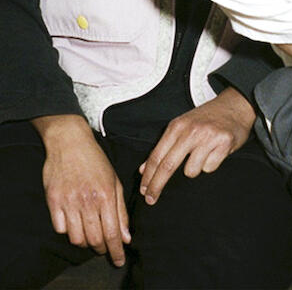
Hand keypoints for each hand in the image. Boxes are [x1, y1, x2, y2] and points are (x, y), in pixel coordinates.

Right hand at [34, 115, 130, 265]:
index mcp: (107, 195)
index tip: (119, 260)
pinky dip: (68, 231)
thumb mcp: (115, 181)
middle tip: (104, 248)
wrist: (70, 143)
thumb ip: (120, 210)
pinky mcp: (53, 202)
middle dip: (101, 248)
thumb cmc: (96, 161)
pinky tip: (74, 223)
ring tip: (90, 235)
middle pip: (94, 239)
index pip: (112, 232)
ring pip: (77, 238)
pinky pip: (60, 229)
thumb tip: (126, 236)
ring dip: (85, 242)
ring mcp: (69, 202)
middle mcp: (88, 201)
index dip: (116, 250)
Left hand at [138, 88, 255, 203]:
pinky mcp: (224, 143)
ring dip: (194, 168)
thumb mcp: (182, 126)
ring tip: (202, 155)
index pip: (157, 156)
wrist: (236, 104)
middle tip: (151, 199)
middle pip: (168, 166)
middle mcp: (191, 130)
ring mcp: (208, 136)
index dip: (148, 177)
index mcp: (177, 126)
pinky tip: (215, 152)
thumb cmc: (207, 117)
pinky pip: (209, 168)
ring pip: (191, 171)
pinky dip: (211, 164)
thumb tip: (144, 170)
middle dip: (157, 186)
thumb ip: (163, 147)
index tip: (144, 191)